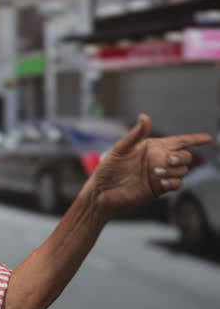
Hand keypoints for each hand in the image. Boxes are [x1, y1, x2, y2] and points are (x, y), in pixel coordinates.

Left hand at [87, 114, 213, 212]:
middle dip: (182, 156)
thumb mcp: (120, 149)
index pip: (178, 141)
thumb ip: (135, 135)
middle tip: (168, 159)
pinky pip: (177, 183)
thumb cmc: (108, 168)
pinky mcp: (159, 188)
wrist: (102, 191)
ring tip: (155, 172)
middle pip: (185, 155)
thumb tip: (145, 117)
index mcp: (152, 147)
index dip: (194, 139)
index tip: (208, 139)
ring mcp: (160, 174)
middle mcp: (159, 159)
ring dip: (174, 170)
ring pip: (183, 170)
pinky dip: (174, 181)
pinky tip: (163, 181)